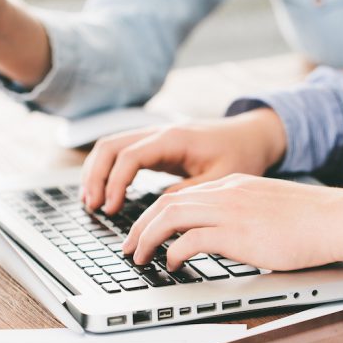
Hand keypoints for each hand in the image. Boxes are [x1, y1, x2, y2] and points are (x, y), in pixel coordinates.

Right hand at [81, 108, 287, 213]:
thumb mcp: (221, 179)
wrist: (251, 136)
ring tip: (91, 202)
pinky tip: (105, 193)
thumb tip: (160, 209)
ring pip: (110, 147)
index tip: (111, 209)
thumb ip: (190, 193)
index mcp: (174, 139)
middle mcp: (158, 133)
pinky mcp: (154, 146)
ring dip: (96, 173)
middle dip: (95, 176)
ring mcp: (154, 137)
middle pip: (110, 146)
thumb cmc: (240, 155)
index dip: (115, 183)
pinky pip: (120, 153)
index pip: (130, 156)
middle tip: (92, 206)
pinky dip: (107, 171)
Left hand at [122, 174, 342, 270]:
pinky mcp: (237, 233)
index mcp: (232, 185)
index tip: (145, 230)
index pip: (181, 194)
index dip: (155, 213)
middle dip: (140, 225)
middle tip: (129, 246)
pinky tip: (171, 265)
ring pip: (170, 216)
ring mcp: (230, 210)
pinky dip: (174, 252)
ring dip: (147, 238)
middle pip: (166, 203)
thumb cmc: (310, 220)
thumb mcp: (267, 207)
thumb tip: (226, 235)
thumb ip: (242, 214)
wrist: (334, 218)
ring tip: (139, 256)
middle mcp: (225, 192)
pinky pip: (191, 239)